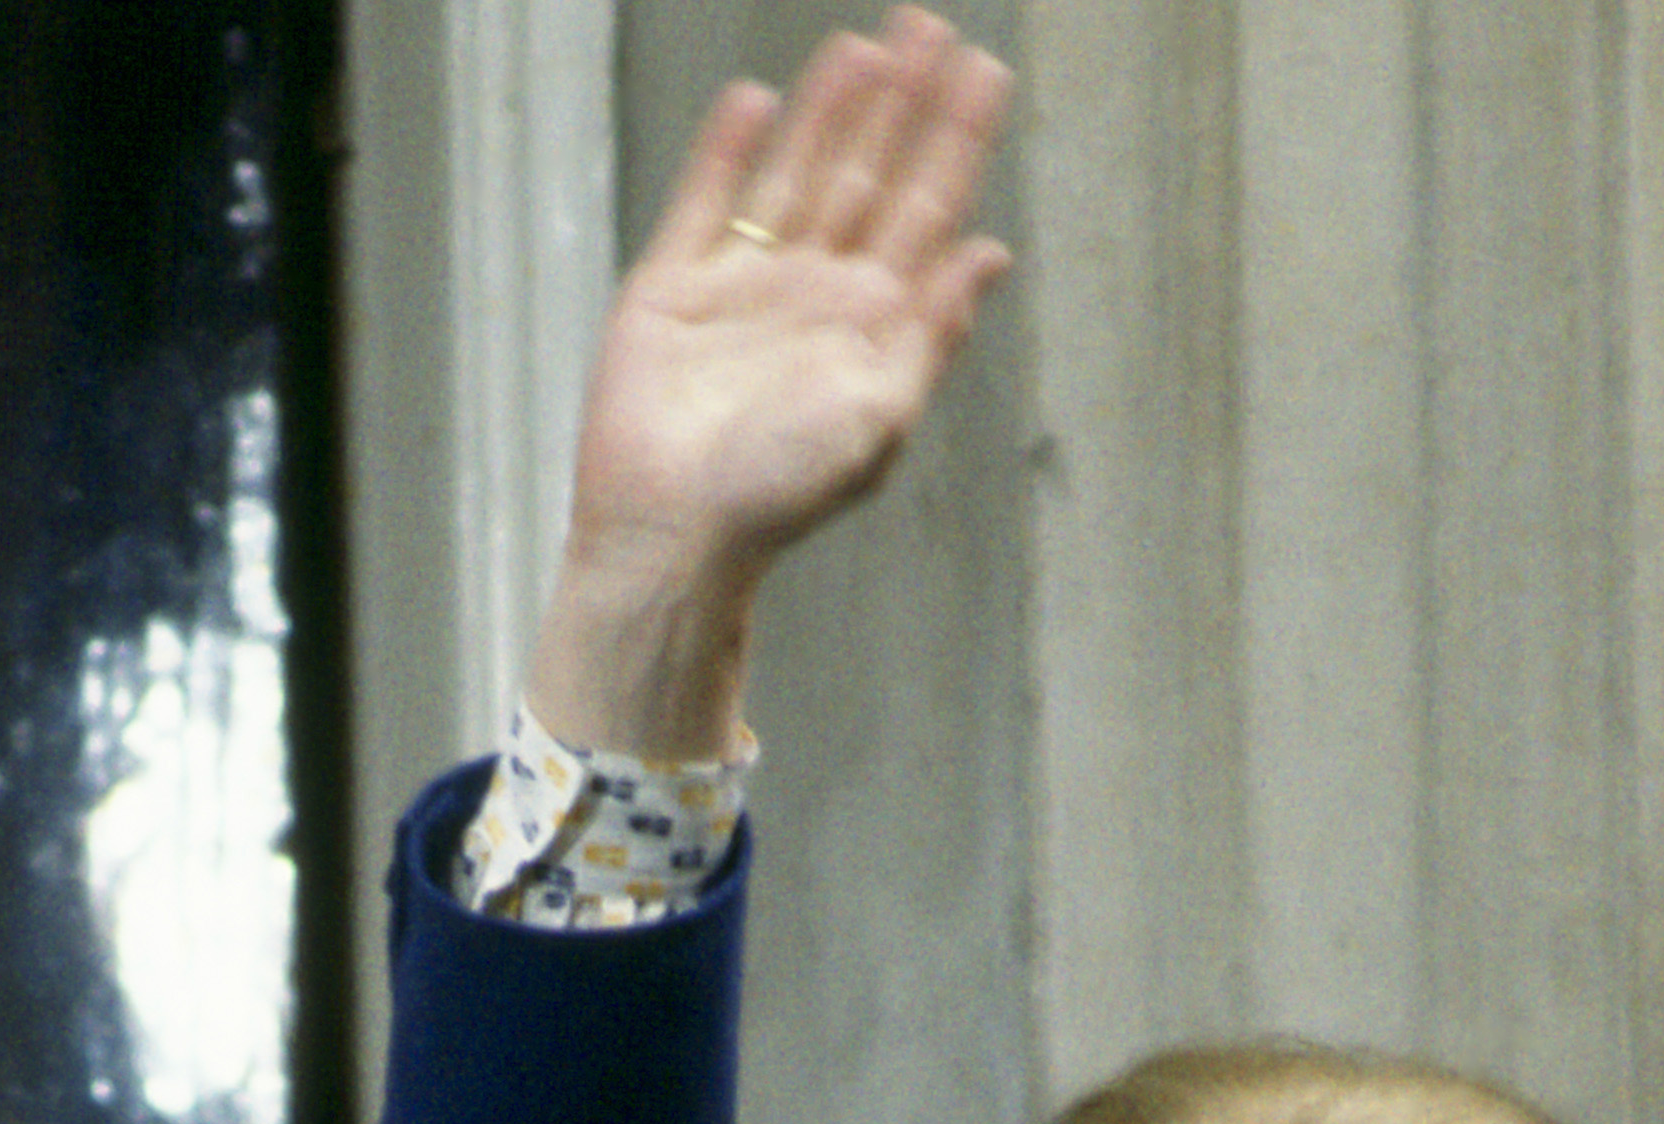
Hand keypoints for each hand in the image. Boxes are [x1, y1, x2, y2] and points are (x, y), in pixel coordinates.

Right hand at [527, 9, 1014, 762]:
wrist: (673, 532)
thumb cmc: (780, 495)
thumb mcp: (881, 417)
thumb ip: (931, 331)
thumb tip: (991, 251)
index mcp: (873, 324)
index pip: (927, 210)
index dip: (955, 140)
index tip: (986, 72)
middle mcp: (814, 293)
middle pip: (869, 174)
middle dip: (902, 104)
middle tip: (933, 26)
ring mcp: (743, 285)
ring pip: (796, 173)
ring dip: (830, 110)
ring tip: (865, 45)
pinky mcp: (672, 288)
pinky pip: (705, 202)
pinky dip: (728, 151)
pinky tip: (757, 100)